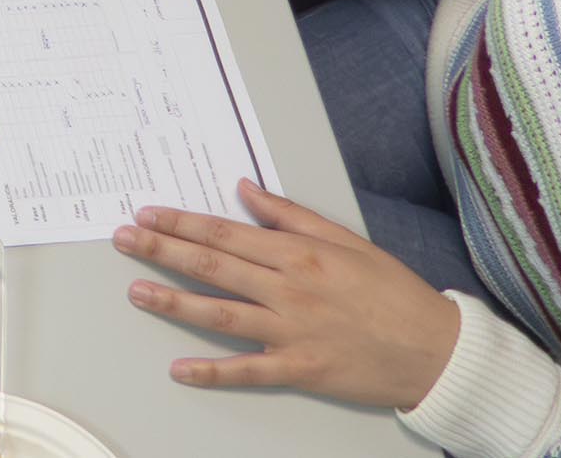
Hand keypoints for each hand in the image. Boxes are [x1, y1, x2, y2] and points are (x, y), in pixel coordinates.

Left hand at [115, 178, 460, 411]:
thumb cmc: (393, 291)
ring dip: (174, 301)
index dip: (181, 223)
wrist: (435, 349)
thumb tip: (245, 189)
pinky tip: (179, 368)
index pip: (226, 233)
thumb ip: (290, 214)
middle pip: (213, 267)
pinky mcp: (302, 369)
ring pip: (221, 314)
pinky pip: (249, 371)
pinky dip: (213, 371)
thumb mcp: (345, 239)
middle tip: (125, 240)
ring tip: (136, 290)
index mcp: (299, 254)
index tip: (148, 215)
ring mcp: (293, 332)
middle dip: (163, 250)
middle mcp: (290, 289)